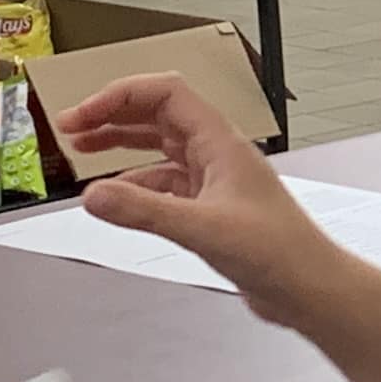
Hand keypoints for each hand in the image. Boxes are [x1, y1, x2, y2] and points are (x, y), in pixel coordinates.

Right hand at [63, 75, 340, 328]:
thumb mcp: (203, 229)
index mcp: (221, 142)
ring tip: (83, 150)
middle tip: (71, 126)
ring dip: (120, 145)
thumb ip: (144, 212)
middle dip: (112, 115)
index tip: (82, 114)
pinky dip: (136, 185)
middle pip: (157, 115)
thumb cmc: (280, 252)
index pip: (164, 93)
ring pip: (158, 149)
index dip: (119, 96)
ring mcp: (214, 180)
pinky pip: (164, 184)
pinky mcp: (211, 208)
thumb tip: (94, 195)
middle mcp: (217, 154)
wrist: (309, 288)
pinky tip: (116, 197)